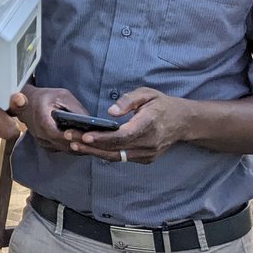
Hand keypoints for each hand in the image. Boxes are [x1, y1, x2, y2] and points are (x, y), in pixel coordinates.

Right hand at [8, 83, 87, 153]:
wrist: (28, 101)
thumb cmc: (46, 97)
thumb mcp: (62, 96)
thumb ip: (75, 109)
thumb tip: (91, 122)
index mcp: (42, 120)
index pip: (56, 134)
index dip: (71, 137)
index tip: (86, 137)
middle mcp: (39, 134)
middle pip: (62, 144)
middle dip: (79, 145)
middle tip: (95, 144)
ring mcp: (41, 141)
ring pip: (62, 149)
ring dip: (77, 149)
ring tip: (93, 146)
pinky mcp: (45, 144)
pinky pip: (60, 149)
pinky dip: (72, 148)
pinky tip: (83, 145)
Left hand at [71, 87, 189, 163]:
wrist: (183, 122)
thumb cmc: (162, 104)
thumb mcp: (147, 93)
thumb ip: (129, 100)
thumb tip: (110, 112)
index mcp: (149, 123)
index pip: (123, 135)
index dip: (103, 138)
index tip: (85, 136)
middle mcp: (149, 142)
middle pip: (115, 148)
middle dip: (90, 145)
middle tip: (69, 138)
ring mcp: (148, 153)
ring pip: (117, 157)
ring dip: (94, 152)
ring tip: (73, 145)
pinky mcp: (146, 159)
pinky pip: (122, 158)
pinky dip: (105, 154)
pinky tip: (89, 149)